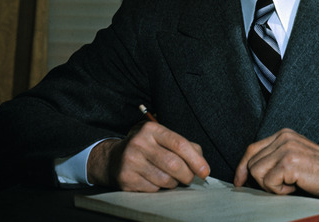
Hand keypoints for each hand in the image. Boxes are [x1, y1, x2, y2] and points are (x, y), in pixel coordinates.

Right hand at [87, 121, 209, 191]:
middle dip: (187, 175)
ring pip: (165, 180)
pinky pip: (154, 189)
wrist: (113, 159)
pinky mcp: (126, 178)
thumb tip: (201, 164)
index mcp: (152, 129)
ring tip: (170, 178)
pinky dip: (159, 188)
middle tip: (189, 178)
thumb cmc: (146, 148)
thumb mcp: (163, 139)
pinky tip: (154, 180)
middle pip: (174, 164)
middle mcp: (139, 143)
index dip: (196, 160)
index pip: (180, 144)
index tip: (205, 171)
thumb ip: (185, 146)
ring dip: (174, 183)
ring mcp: (131, 161)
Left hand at [234, 128, 318, 197]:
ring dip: (271, 186)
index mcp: (283, 135)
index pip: (251, 149)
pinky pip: (268, 183)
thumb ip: (274, 157)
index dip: (242, 167)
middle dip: (261, 181)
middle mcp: (283, 138)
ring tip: (291, 184)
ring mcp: (286, 149)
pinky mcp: (289, 163)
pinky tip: (296, 186)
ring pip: (256, 173)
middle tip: (284, 184)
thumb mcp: (294, 156)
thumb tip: (248, 172)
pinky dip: (280, 191)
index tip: (240, 181)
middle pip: (251, 163)